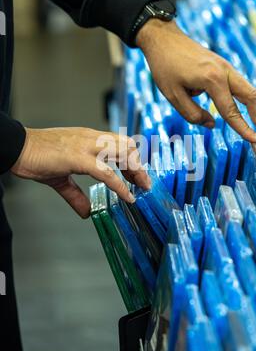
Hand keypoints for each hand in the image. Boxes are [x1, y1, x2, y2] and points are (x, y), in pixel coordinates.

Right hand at [11, 128, 150, 217]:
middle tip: (143, 184)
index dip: (132, 159)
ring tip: (141, 188)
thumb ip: (75, 195)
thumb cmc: (37, 157)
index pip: (120, 143)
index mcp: (90, 138)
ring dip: (136, 171)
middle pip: (128, 145)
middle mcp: (92, 138)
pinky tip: (127, 196)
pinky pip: (106, 173)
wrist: (17, 147)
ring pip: (123, 152)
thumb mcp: (61, 178)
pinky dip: (120, 185)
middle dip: (139, 165)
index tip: (136, 175)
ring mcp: (86, 146)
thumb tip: (86, 212)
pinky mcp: (78, 158)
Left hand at [137, 20, 255, 142]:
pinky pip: (242, 85)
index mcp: (212, 79)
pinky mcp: (223, 67)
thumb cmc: (165, 66)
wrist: (164, 38)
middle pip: (251, 96)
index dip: (244, 129)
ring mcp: (226, 67)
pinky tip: (255, 110)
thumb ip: (193, 114)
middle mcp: (224, 71)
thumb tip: (212, 125)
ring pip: (250, 89)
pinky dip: (250, 99)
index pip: (231, 111)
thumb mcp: (173, 95)